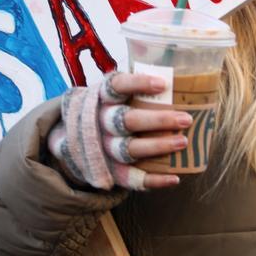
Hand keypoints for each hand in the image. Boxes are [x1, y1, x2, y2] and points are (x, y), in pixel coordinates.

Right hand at [47, 72, 191, 191]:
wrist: (69, 137)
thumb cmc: (106, 107)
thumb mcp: (110, 92)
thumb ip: (134, 85)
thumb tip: (179, 75)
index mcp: (101, 97)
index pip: (117, 86)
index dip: (138, 84)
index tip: (162, 84)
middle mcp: (99, 122)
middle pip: (127, 121)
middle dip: (158, 120)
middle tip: (186, 119)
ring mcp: (102, 148)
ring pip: (129, 150)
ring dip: (157, 147)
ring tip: (183, 142)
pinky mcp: (108, 171)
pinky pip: (129, 178)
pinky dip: (152, 180)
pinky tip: (175, 178)